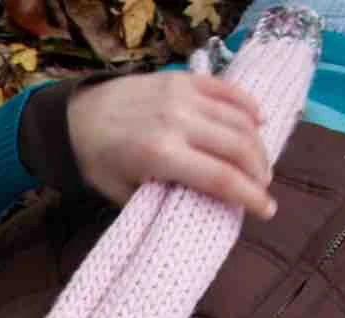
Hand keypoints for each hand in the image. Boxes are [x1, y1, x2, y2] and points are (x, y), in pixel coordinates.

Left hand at [66, 71, 276, 216]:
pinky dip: (249, 107)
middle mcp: (176, 122)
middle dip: (259, 171)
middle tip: (263, 186)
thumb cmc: (99, 161)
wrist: (77, 115)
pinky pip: (228, 91)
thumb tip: (204, 211)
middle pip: (238, 148)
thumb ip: (161, 202)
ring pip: (239, 119)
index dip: (250, 196)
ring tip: (259, 164)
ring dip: (257, 144)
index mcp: (160, 155)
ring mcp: (182, 96)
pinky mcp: (184, 79)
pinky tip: (258, 123)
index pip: (221, 178)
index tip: (267, 210)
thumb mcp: (122, 193)